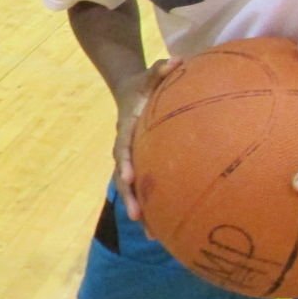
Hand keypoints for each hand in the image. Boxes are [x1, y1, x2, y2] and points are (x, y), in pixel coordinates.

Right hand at [112, 58, 175, 220]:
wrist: (130, 91)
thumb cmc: (142, 84)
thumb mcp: (148, 74)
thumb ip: (159, 69)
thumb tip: (175, 62)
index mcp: (126, 129)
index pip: (122, 147)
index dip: (123, 163)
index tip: (127, 177)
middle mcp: (126, 149)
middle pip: (123, 177)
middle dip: (130, 198)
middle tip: (139, 218)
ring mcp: (132, 160)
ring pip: (132, 190)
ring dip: (141, 211)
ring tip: (154, 236)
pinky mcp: (142, 166)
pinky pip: (146, 189)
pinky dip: (153, 209)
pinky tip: (165, 230)